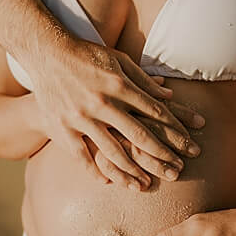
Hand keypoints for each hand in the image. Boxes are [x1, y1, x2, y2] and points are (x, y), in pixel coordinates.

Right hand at [26, 37, 203, 188]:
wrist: (45, 52)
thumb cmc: (85, 54)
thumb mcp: (117, 59)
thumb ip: (143, 79)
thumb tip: (169, 94)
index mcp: (118, 84)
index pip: (155, 112)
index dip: (176, 130)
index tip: (190, 145)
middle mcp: (102, 102)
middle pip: (139, 135)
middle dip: (162, 155)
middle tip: (179, 170)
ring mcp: (81, 116)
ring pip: (112, 151)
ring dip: (133, 170)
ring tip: (147, 183)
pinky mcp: (62, 126)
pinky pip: (81, 155)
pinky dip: (95, 170)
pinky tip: (108, 181)